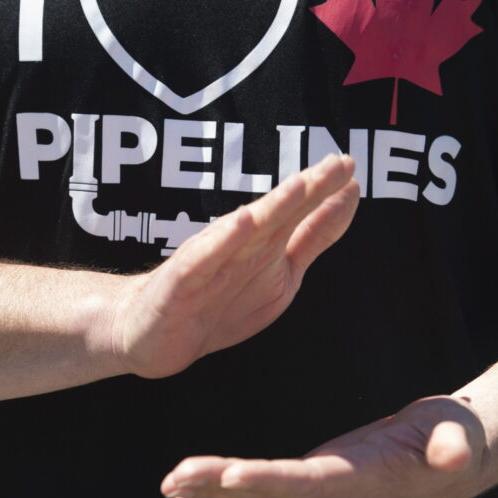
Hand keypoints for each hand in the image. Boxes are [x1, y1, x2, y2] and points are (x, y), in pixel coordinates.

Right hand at [111, 154, 359, 378]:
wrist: (147, 334)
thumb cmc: (215, 300)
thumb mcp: (280, 273)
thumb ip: (313, 236)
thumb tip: (348, 198)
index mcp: (263, 242)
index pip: (298, 213)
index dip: (324, 191)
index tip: (351, 166)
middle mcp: (237, 243)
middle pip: (277, 213)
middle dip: (308, 189)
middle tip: (338, 163)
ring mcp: (207, 260)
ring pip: (245, 230)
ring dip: (273, 207)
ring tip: (300, 186)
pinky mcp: (181, 281)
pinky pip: (203, 259)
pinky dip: (222, 241)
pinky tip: (241, 222)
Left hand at [160, 396, 487, 497]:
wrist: (453, 462)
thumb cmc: (457, 440)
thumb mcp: (460, 436)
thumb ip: (455, 447)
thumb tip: (456, 455)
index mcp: (364, 479)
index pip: (311, 483)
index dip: (270, 482)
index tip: (231, 477)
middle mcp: (335, 496)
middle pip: (270, 494)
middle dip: (220, 488)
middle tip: (174, 480)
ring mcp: (321, 495)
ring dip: (211, 497)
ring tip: (169, 491)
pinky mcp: (313, 486)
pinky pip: (262, 497)